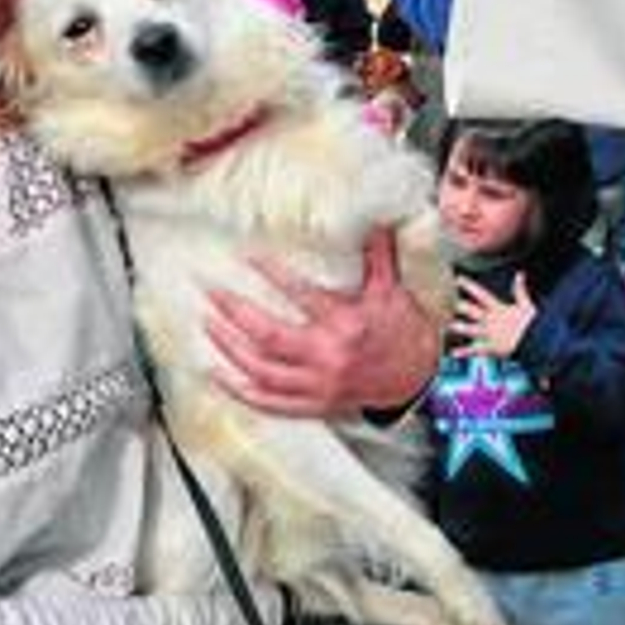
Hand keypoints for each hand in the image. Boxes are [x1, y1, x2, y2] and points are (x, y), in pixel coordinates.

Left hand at [203, 228, 439, 415]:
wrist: (416, 377)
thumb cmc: (401, 330)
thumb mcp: (391, 290)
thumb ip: (378, 255)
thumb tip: (374, 219)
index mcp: (347, 325)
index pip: (303, 296)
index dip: (274, 275)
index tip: (249, 257)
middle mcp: (328, 358)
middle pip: (269, 337)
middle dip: (235, 314)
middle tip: (212, 291)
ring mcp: (319, 385)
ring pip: (262, 371)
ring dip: (230, 349)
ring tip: (208, 324)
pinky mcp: (314, 405)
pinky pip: (270, 403)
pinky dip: (241, 391)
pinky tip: (219, 374)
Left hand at [449, 273, 535, 359]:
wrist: (537, 341)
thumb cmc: (531, 323)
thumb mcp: (526, 304)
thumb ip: (519, 289)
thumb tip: (520, 274)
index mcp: (498, 309)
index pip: (481, 294)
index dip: (469, 286)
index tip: (457, 279)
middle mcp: (491, 320)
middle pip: (471, 311)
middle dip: (459, 306)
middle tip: (446, 301)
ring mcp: (489, 334)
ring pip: (470, 329)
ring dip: (459, 328)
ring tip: (447, 326)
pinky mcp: (491, 348)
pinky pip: (475, 350)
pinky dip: (464, 352)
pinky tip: (453, 353)